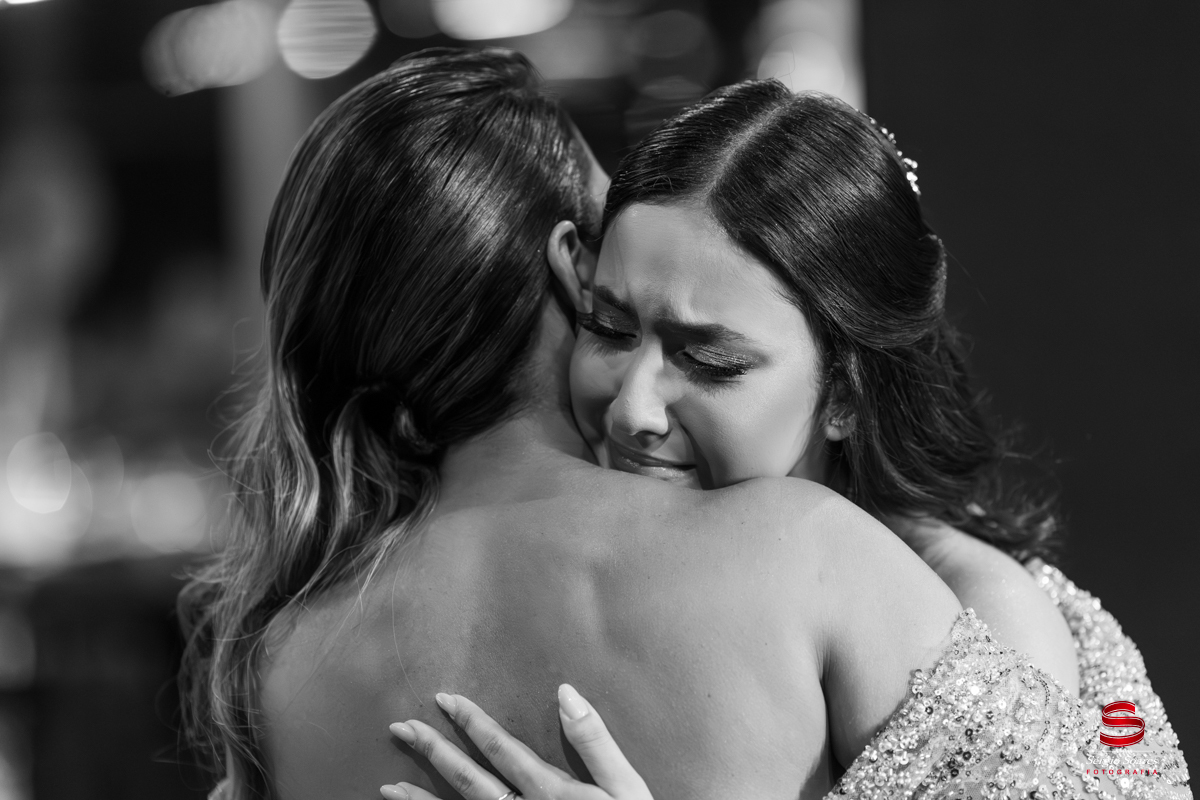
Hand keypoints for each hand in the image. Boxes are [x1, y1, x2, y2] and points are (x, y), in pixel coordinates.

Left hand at [381, 683, 652, 799]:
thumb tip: (565, 691)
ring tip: (389, 786)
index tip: (443, 699)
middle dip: (433, 752)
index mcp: (552, 791)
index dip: (470, 722)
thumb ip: (595, 741)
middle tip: (401, 729)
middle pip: (469, 781)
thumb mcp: (626, 786)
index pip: (501, 748)